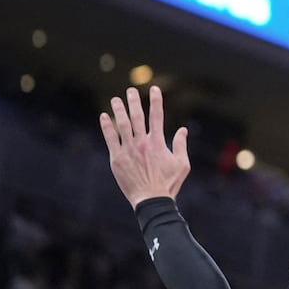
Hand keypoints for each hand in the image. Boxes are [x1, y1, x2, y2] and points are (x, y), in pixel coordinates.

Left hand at [100, 86, 190, 207]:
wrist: (151, 199)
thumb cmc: (169, 183)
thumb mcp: (183, 164)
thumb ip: (181, 145)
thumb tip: (183, 130)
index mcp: (158, 143)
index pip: (157, 116)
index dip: (156, 101)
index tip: (154, 88)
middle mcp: (142, 143)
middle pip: (137, 117)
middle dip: (134, 101)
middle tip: (131, 90)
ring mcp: (128, 150)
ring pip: (122, 125)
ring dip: (119, 110)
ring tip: (116, 99)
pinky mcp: (116, 158)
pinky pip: (110, 139)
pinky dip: (107, 127)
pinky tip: (104, 116)